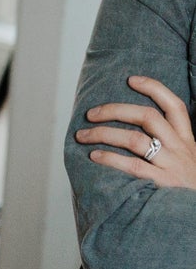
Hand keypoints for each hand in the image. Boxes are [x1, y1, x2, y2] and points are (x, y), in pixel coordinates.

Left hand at [77, 76, 195, 189]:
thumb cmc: (187, 188)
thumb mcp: (188, 161)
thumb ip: (169, 145)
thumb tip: (132, 129)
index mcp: (188, 141)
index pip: (175, 106)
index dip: (154, 88)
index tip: (131, 79)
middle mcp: (181, 149)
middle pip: (148, 117)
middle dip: (115, 110)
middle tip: (91, 114)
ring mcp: (172, 166)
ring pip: (134, 139)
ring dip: (104, 134)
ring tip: (83, 135)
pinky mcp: (162, 184)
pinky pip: (132, 165)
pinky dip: (110, 158)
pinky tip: (94, 156)